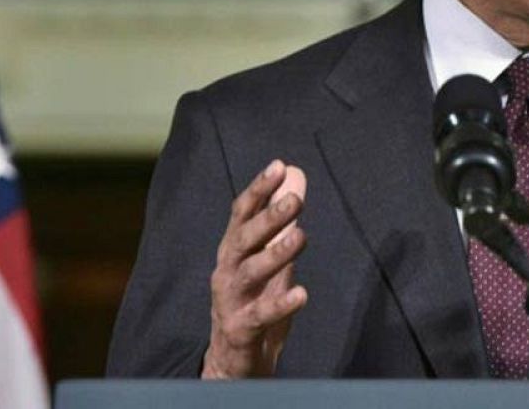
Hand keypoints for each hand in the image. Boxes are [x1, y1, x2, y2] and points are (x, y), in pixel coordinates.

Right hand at [202, 160, 308, 377]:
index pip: (242, 214)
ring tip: (302, 236)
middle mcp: (226, 272)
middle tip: (295, 200)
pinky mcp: (240, 331)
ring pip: (250, 273)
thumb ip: (281, 223)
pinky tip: (302, 294)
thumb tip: (295, 176)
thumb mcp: (269, 259)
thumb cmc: (253, 302)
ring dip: (275, 254)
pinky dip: (280, 304)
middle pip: (244, 239)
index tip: (278, 167)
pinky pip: (260, 316)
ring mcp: (230, 302)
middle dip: (268, 218)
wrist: (234, 361)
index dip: (258, 190)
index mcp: (233, 251)